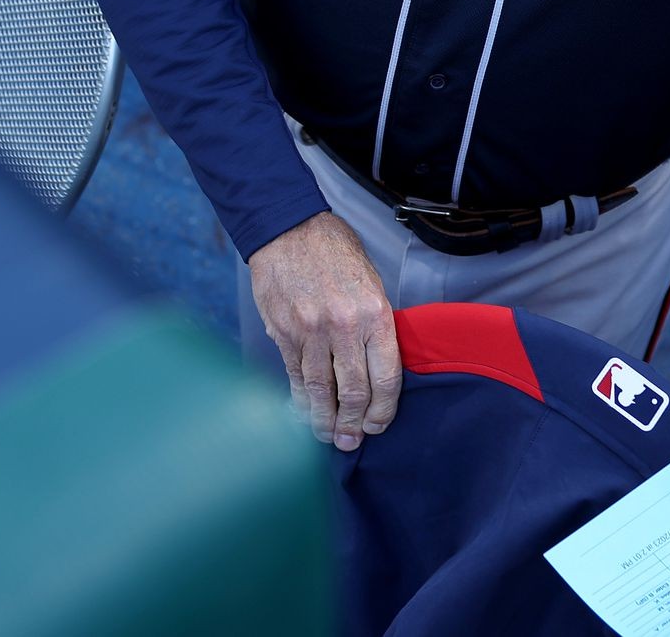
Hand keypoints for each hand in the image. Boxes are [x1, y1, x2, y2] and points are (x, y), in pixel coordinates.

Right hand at [246, 212, 400, 450]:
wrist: (289, 228)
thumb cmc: (336, 253)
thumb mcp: (371, 284)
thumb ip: (375, 327)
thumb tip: (376, 370)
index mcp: (375, 313)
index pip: (385, 378)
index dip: (383, 411)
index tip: (377, 425)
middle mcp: (344, 326)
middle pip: (353, 391)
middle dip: (353, 424)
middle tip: (351, 441)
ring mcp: (310, 331)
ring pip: (320, 390)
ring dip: (324, 420)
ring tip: (327, 436)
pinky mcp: (283, 332)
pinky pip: (294, 376)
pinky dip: (300, 400)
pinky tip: (304, 414)